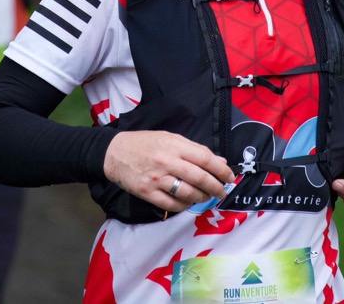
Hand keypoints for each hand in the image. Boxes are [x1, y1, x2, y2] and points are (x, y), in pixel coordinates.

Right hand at [103, 130, 233, 213]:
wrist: (115, 153)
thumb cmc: (145, 144)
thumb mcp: (169, 138)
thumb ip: (193, 149)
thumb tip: (218, 161)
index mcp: (173, 146)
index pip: (204, 158)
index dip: (220, 169)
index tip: (229, 176)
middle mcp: (166, 162)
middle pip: (199, 178)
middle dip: (216, 187)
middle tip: (222, 191)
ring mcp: (157, 180)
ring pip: (188, 193)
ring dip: (202, 197)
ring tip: (206, 197)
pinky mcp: (148, 193)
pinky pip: (173, 204)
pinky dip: (185, 205)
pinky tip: (189, 202)